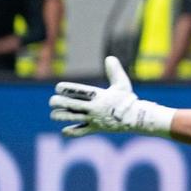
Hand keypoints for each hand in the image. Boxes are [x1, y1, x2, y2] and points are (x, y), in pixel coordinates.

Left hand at [49, 56, 172, 136]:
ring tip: (54, 114)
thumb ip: (114, 71)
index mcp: (98, 95)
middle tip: (53, 101)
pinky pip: (79, 132)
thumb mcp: (122, 84)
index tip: (58, 88)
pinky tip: (64, 130)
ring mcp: (93, 119)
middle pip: (68, 104)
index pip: (76, 90)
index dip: (64, 88)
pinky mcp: (96, 128)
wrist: (137, 118)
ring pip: (70, 118)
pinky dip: (70, 132)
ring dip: (59, 116)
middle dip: (57, 101)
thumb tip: (110, 58)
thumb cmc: (128, 100)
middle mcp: (93, 107)